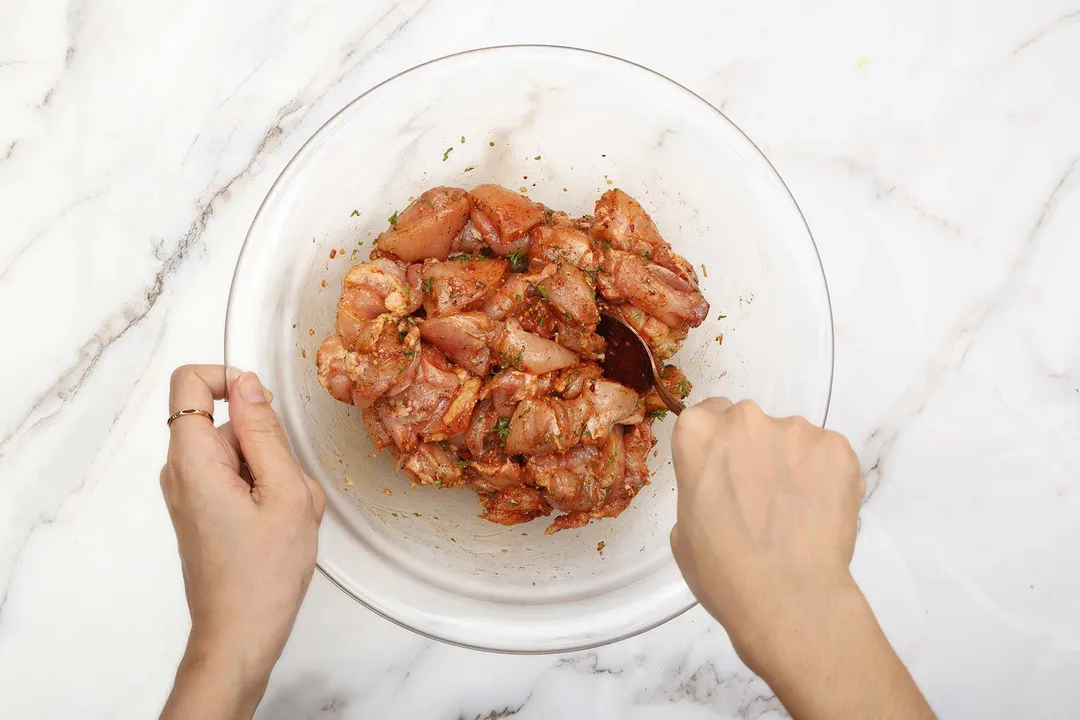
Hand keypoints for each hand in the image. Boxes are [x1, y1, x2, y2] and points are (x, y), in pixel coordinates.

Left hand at [159, 365, 325, 719]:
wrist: (241, 633)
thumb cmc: (264, 573)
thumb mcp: (284, 492)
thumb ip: (265, 431)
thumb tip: (249, 383)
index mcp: (193, 459)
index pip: (190, 381)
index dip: (229, 377)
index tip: (264, 405)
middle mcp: (181, 471)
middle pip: (227, 422)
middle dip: (270, 444)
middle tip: (292, 490)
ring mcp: (190, 493)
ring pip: (240, 454)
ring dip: (275, 475)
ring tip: (290, 517)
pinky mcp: (203, 511)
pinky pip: (238, 479)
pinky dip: (267, 494)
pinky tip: (282, 527)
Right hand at [671, 399, 932, 719]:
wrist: (789, 598)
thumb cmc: (723, 572)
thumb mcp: (683, 529)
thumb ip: (701, 490)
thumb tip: (725, 490)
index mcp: (698, 434)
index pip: (705, 417)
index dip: (716, 448)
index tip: (723, 475)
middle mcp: (746, 419)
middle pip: (748, 423)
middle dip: (752, 452)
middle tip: (759, 498)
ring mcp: (797, 430)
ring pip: (791, 440)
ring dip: (791, 465)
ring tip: (796, 514)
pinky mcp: (839, 449)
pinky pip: (828, 457)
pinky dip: (826, 478)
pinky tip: (820, 515)